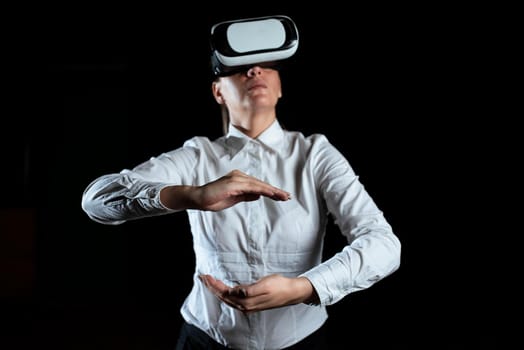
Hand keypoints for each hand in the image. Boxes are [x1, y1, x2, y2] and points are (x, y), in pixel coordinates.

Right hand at [176, 169, 290, 210]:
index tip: (282, 196)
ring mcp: (237, 178)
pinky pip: (252, 187)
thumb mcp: (234, 199)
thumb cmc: (215, 199)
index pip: (258, 186)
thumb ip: (246, 196)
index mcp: (239, 179)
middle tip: (288, 196)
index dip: (270, 191)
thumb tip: (259, 196)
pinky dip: (262, 190)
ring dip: (272, 191)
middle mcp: (239, 176)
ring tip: (283, 196)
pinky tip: (271, 194)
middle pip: (261, 184)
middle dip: (275, 191)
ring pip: (259, 185)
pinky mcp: (234, 183)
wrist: (199, 199)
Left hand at [199, 273, 318, 312]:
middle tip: (203, 276)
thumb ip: (249, 290)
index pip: (225, 293)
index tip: (206, 276)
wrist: (291, 292)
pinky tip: (223, 289)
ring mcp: (247, 306)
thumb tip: (236, 291)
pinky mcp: (251, 303)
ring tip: (209, 282)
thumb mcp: (265, 285)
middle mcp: (245, 306)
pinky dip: (225, 293)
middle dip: (212, 287)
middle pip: (223, 297)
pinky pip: (232, 300)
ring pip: (227, 299)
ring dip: (217, 290)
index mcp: (247, 301)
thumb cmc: (279, 286)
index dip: (214, 285)